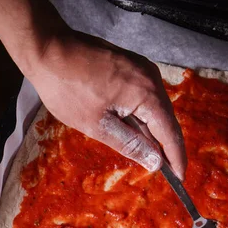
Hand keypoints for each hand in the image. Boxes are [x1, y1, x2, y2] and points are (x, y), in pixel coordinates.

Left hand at [25, 31, 186, 177]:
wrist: (47, 48)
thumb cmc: (67, 89)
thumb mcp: (97, 125)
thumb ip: (130, 144)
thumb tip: (156, 162)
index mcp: (146, 94)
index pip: (170, 133)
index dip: (176, 157)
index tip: (180, 178)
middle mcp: (151, 78)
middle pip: (167, 119)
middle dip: (167, 146)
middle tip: (166, 172)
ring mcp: (143, 69)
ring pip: (156, 107)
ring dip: (154, 131)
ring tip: (151, 155)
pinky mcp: (132, 65)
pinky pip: (146, 96)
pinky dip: (145, 115)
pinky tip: (136, 129)